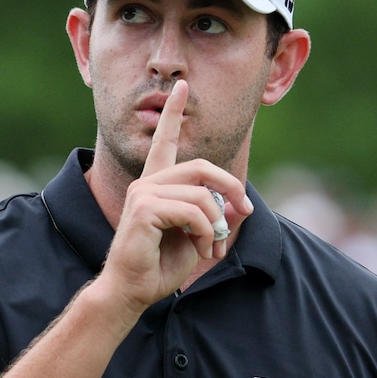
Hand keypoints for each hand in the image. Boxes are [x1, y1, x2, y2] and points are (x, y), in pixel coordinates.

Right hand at [98, 81, 252, 312]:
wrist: (132, 291)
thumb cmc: (160, 267)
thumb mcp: (198, 238)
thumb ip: (216, 216)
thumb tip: (240, 205)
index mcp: (157, 185)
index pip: (166, 141)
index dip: (174, 113)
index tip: (182, 86)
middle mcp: (148, 183)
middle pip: (201, 167)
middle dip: (231, 186)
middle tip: (244, 211)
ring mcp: (144, 193)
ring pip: (201, 194)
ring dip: (217, 224)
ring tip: (212, 248)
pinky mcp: (144, 208)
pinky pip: (192, 210)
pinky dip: (206, 232)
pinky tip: (202, 249)